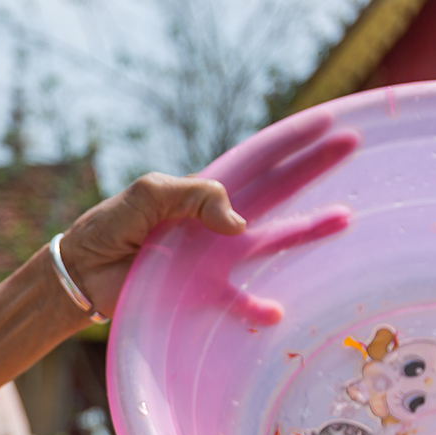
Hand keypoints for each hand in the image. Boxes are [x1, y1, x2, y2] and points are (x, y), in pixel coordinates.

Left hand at [56, 107, 360, 316]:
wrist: (81, 274)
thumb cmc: (108, 227)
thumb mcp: (146, 196)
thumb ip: (193, 197)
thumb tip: (239, 225)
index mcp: (203, 190)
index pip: (257, 158)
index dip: (290, 140)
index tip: (328, 121)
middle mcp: (216, 221)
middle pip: (276, 190)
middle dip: (313, 168)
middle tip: (354, 145)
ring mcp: (213, 257)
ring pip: (271, 241)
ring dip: (306, 231)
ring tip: (345, 218)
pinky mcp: (200, 292)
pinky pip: (236, 300)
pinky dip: (256, 308)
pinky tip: (277, 313)